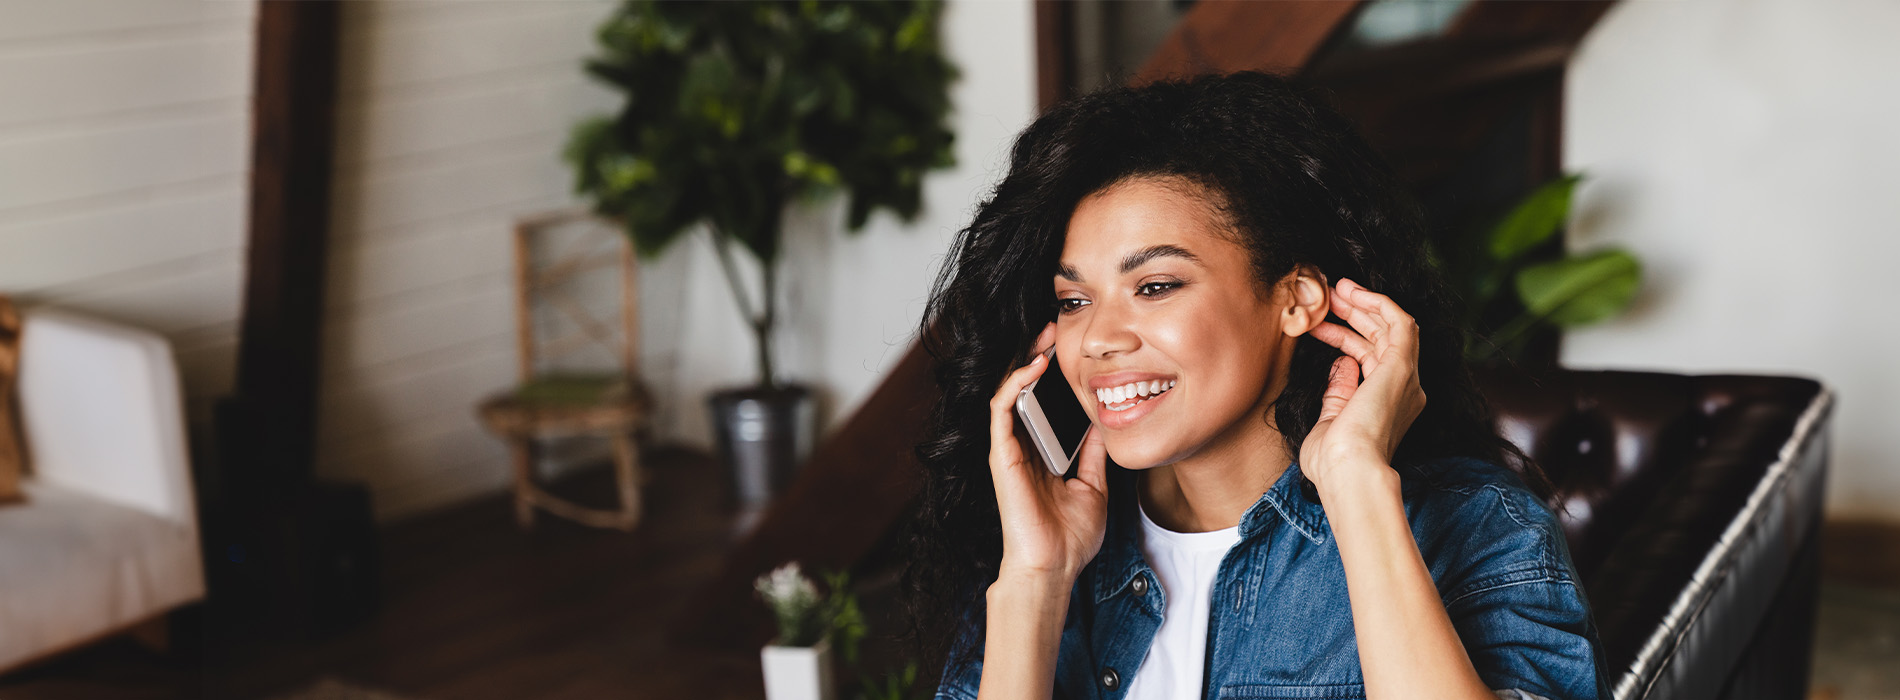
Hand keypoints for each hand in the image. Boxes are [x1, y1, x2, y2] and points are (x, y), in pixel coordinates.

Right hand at [987, 323, 1110, 583]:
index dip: (1051, 372)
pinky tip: (1033, 367)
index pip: (1041, 401)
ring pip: (1008, 392)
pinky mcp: (1002, 455)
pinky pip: (1001, 411)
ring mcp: (1009, 449)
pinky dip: (1014, 385)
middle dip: (1036, 355)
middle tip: (1055, 327)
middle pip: (1022, 390)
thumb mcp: (1094, 485)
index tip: (1071, 347)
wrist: (1054, 568)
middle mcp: (1021, 446)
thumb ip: (1093, 454)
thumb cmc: (1069, 537)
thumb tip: (1104, 423)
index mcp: (1040, 452)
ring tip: (1044, 336)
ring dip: (1024, 361)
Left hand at [1301, 278, 1427, 496]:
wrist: (1348, 471)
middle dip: (1354, 315)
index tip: (1319, 325)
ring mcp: (1406, 378)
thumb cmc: (1334, 461)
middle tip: (1327, 296)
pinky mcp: (1402, 367)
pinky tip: (1353, 293)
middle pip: (1381, 340)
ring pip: (1392, 326)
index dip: (1344, 337)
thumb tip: (1342, 364)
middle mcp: (1405, 390)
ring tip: (1336, 288)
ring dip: (1365, 304)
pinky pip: (1400, 321)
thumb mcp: (1331, 420)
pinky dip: (1379, 303)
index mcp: (1388, 405)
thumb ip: (1339, 392)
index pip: (1370, 359)